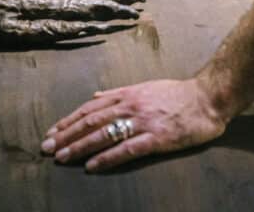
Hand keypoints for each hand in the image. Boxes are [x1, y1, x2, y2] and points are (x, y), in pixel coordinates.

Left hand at [40, 77, 225, 170]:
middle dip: (67, 135)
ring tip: (61, 157)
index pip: (90, 108)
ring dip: (79, 147)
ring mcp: (143, 121)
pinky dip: (107, 158)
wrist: (206, 98)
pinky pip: (126, 149)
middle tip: (46, 148)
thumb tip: (96, 96)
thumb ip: (119, 93)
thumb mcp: (144, 87)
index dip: (69, 120)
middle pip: (91, 121)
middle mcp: (130, 105)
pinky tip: (92, 166)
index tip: (51, 132)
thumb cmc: (176, 94)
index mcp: (127, 93)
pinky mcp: (156, 138)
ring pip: (104, 134)